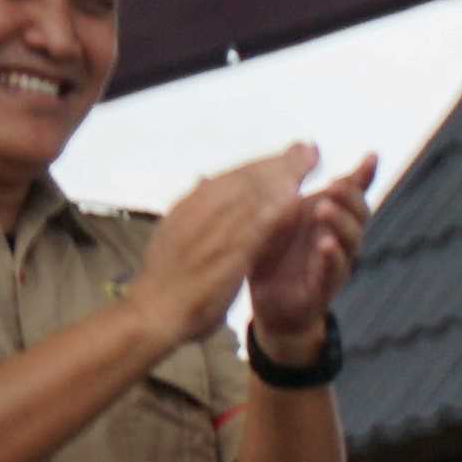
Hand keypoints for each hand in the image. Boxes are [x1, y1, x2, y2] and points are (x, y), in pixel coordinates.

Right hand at [132, 145, 306, 347]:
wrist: (151, 312)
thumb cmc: (166, 279)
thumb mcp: (174, 234)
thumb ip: (193, 208)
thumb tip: (201, 178)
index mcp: (189, 206)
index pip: (231, 177)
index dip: (262, 163)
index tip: (288, 154)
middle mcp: (199, 211)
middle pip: (246, 178)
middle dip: (279, 161)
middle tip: (309, 149)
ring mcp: (211, 232)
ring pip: (251, 196)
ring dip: (281, 176)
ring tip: (309, 162)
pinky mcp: (224, 256)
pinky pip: (253, 229)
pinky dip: (273, 212)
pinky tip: (295, 200)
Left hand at [241, 154, 373, 354]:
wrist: (270, 304)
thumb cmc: (277, 253)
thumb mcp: (278, 213)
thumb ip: (288, 183)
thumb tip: (305, 145)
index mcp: (329, 218)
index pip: (354, 192)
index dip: (365, 175)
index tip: (370, 156)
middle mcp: (339, 238)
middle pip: (360, 214)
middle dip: (349, 197)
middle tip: (331, 185)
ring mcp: (335, 264)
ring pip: (351, 241)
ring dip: (341, 223)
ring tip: (324, 209)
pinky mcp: (323, 290)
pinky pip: (333, 272)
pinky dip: (332, 257)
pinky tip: (325, 244)